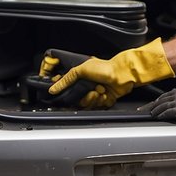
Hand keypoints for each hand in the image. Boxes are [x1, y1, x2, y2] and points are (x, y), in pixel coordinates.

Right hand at [44, 38, 174, 108]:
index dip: (68, 94)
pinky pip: (98, 107)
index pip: (68, 91)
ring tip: (100, 91)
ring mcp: (95, 94)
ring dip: (94, 99)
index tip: (71, 94)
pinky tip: (106, 94)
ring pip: (87, 105)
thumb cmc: (104, 68)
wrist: (122, 75)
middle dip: (85, 97)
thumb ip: (66, 79)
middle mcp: (86, 87)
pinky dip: (102, 101)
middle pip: (77, 101)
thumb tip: (53, 88)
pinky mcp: (103, 101)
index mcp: (80, 78)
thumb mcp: (81, 70)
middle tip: (91, 91)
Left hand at [145, 87, 175, 123]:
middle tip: (145, 109)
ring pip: (162, 106)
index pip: (166, 94)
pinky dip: (161, 115)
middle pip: (161, 99)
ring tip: (151, 114)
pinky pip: (167, 112)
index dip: (158, 100)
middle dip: (152, 105)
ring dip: (155, 110)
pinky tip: (158, 117)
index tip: (153, 103)